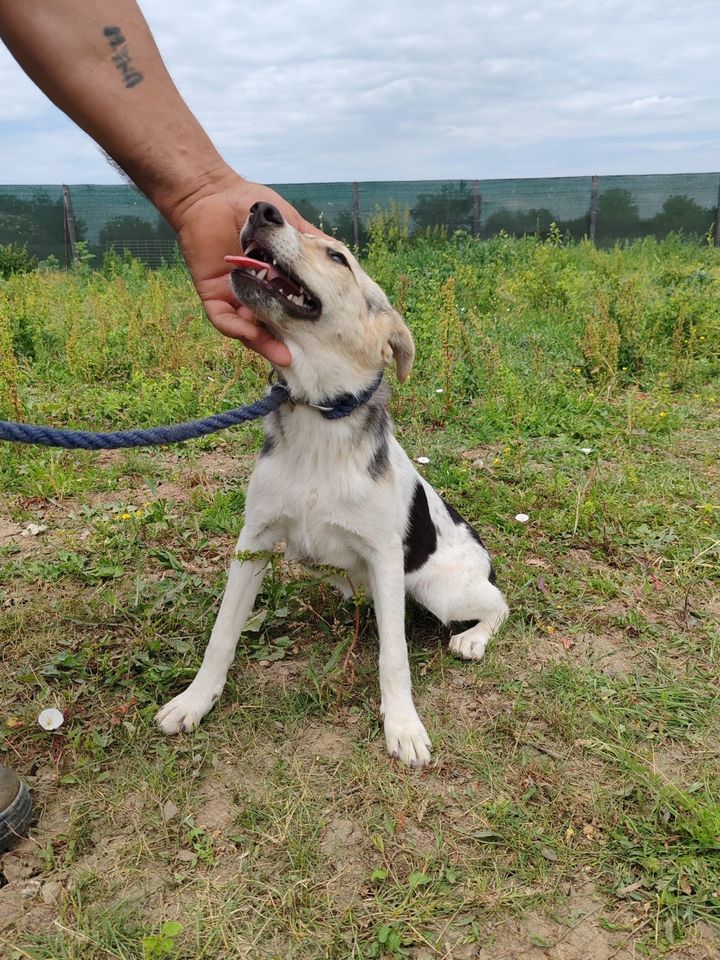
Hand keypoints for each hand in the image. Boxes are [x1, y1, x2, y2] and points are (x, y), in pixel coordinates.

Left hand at [173, 174, 324, 365]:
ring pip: (249, 331)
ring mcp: (234, 298)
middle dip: (288, 344)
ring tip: (283, 354)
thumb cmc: (250, 205)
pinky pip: (223, 320)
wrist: (211, 193)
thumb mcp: (292, 226)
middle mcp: (257, 294)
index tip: (326, 336)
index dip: (307, 324)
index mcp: (275, 282)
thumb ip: (314, 243)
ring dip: (264, 343)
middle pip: (272, 328)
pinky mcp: (213, 296)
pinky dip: (236, 328)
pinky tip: (250, 330)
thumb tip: (346, 260)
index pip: (293, 310)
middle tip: (307, 356)